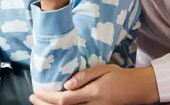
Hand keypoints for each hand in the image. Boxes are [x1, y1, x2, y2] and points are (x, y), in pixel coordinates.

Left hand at [29, 65, 158, 104]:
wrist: (137, 90)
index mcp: (93, 93)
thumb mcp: (104, 69)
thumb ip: (85, 75)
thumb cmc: (120, 76)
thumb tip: (67, 83)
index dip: (47, 98)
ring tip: (39, 103)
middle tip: (32, 98)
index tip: (36, 92)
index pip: (64, 100)